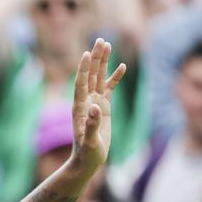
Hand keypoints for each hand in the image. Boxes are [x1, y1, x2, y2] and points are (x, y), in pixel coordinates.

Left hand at [72, 39, 125, 174]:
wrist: (88, 161)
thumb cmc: (87, 153)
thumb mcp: (90, 141)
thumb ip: (93, 126)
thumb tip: (96, 109)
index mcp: (80, 108)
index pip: (81, 84)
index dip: (83, 69)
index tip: (86, 53)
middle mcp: (86, 102)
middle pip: (90, 76)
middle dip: (95, 58)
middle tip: (101, 40)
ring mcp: (95, 104)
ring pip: (99, 78)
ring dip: (103, 62)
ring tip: (107, 44)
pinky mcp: (103, 108)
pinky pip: (109, 89)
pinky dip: (115, 78)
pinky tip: (122, 66)